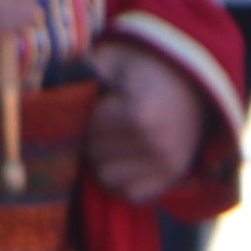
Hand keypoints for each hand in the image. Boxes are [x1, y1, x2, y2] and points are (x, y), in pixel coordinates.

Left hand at [83, 42, 214, 199]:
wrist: (197, 79)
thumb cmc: (149, 66)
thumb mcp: (117, 57)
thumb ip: (85, 67)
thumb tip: (53, 76)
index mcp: (141, 114)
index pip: (90, 128)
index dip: (90, 114)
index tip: (105, 101)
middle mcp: (157, 144)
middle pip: (96, 153)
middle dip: (96, 136)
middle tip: (112, 119)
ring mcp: (168, 163)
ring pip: (108, 175)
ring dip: (107, 158)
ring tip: (120, 138)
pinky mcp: (174, 176)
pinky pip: (131, 192)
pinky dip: (125, 178)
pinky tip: (130, 158)